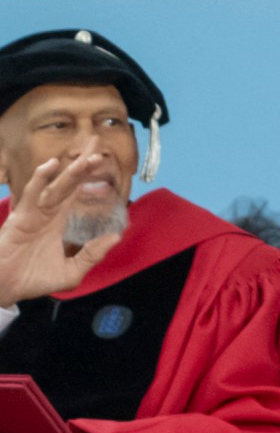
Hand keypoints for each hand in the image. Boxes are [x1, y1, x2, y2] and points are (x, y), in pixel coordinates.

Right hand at [0, 155, 123, 308]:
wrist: (8, 289)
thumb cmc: (35, 280)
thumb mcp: (72, 271)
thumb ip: (92, 254)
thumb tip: (115, 237)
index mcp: (60, 221)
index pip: (77, 192)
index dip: (88, 176)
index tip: (102, 157)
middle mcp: (48, 213)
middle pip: (69, 183)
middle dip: (82, 164)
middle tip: (97, 143)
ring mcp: (34, 213)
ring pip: (55, 187)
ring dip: (70, 172)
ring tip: (87, 157)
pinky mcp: (21, 218)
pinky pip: (31, 195)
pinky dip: (40, 180)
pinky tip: (50, 166)